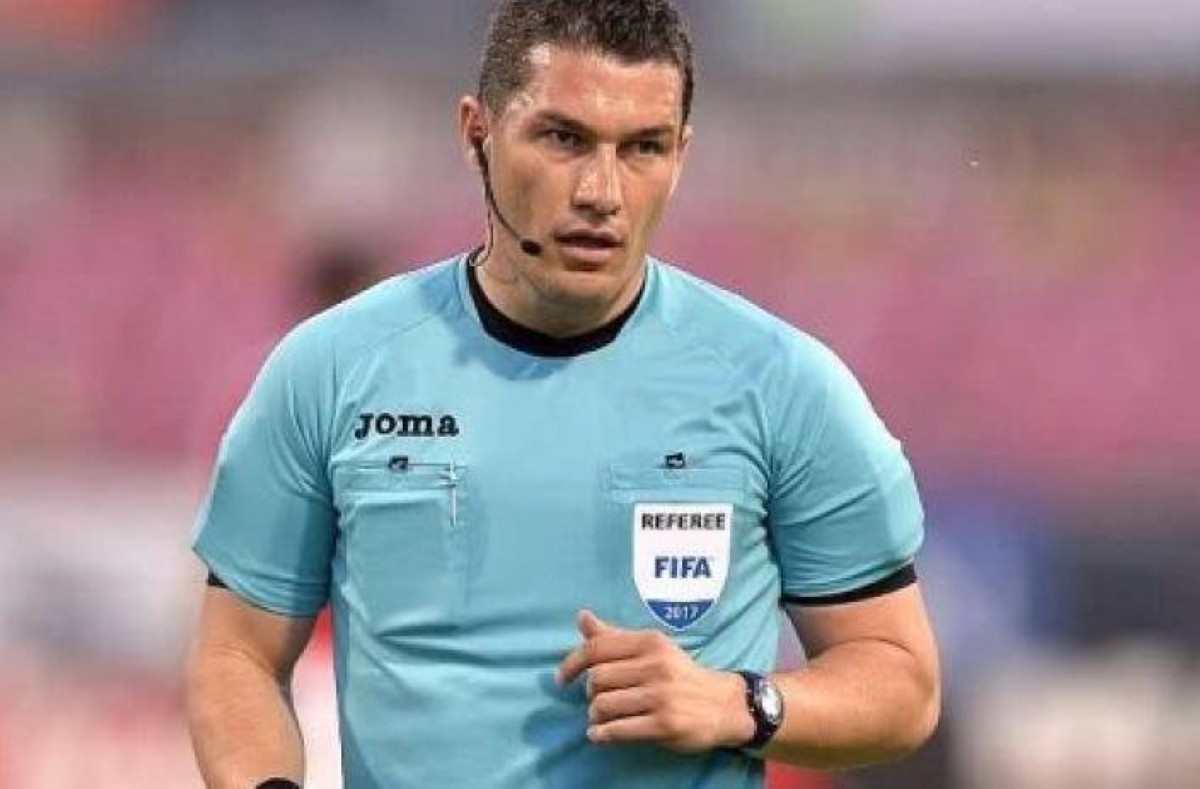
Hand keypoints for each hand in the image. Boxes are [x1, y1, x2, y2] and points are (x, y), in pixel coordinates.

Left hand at [556, 609, 753, 752]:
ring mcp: (661, 696)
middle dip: (590, 693)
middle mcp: (656, 666)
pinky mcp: (665, 724)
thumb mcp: (652, 648)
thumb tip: (581, 616)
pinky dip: (601, 735)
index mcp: (650, 642)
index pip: (597, 648)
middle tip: (599, 700)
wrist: (724, 704)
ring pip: (603, 705)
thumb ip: (615, 636)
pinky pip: (618, 730)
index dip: (572, 664)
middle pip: (597, 679)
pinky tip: (600, 735)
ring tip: (602, 718)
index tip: (562, 680)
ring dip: (595, 716)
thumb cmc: (680, 674)